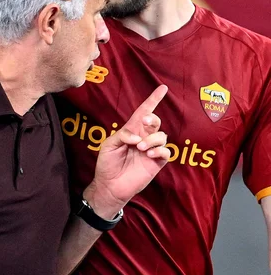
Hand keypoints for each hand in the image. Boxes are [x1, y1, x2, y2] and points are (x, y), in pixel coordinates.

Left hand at [85, 85, 170, 216]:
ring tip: (140, 148)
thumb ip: (122, 135)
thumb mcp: (108, 145)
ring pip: (161, 136)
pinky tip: (148, 154)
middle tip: (145, 123)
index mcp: (131, 131)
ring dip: (152, 139)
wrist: (110, 185)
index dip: (152, 100)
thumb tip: (137, 136)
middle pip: (155, 122)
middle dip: (153, 119)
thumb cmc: (107, 164)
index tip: (162, 88)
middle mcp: (143, 138)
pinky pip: (166, 152)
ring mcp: (150, 150)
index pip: (143, 112)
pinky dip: (159, 150)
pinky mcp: (156, 162)